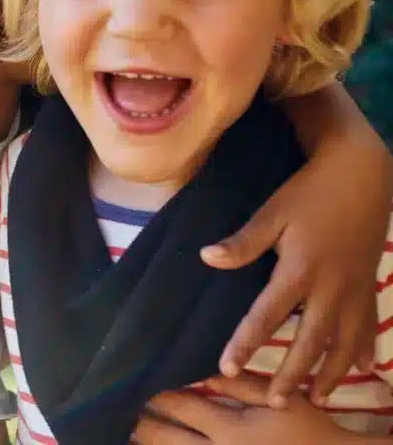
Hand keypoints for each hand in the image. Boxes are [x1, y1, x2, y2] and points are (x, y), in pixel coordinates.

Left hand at [134, 375, 366, 443]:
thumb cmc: (310, 432)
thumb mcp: (280, 399)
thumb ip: (242, 385)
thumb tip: (206, 373)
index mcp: (229, 429)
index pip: (181, 408)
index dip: (158, 398)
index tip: (140, 387)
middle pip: (166, 440)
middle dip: (143, 428)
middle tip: (124, 417)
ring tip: (131, 439)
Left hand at [199, 93, 391, 406]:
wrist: (362, 175)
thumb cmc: (310, 193)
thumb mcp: (272, 213)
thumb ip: (242, 242)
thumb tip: (207, 257)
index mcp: (299, 271)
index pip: (265, 316)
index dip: (244, 343)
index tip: (226, 367)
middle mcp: (330, 288)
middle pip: (309, 342)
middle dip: (291, 374)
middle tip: (274, 402)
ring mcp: (354, 290)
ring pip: (344, 343)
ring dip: (330, 372)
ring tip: (316, 398)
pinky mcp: (369, 285)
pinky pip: (369, 325)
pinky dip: (365, 348)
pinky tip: (364, 367)